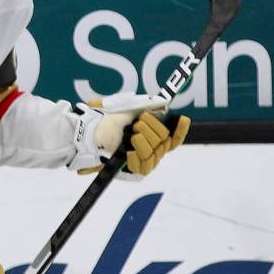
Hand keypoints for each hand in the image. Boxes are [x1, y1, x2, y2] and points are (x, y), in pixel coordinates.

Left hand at [68, 93, 188, 175]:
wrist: (91, 135)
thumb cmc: (107, 122)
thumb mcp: (126, 108)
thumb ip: (145, 105)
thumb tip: (163, 102)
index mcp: (152, 134)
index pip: (173, 136)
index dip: (180, 129)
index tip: (182, 118)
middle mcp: (151, 148)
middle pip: (165, 140)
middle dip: (152, 127)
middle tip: (137, 124)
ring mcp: (145, 160)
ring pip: (155, 151)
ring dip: (142, 140)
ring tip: (130, 135)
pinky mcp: (136, 171)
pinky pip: (145, 164)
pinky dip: (136, 154)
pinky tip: (128, 151)